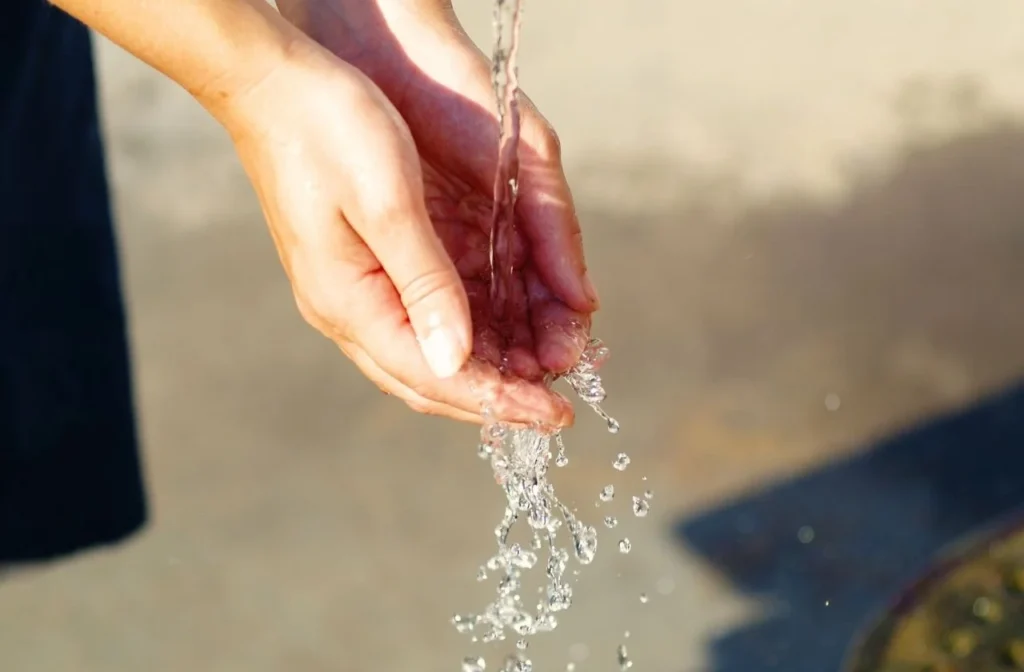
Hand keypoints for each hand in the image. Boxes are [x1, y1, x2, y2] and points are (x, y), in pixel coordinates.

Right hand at [221, 41, 573, 425]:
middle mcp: (345, 310)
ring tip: (540, 375)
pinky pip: (417, 323)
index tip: (554, 416)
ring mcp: (348, 292)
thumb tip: (456, 360)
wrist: (272, 84)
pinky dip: (464, 337)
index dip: (498, 401)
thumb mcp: (388, 204)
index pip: (433, 377)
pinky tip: (500, 335)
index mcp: (349, 302)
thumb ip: (425, 284)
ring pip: (423, 356)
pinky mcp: (359, 269)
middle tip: (554, 410)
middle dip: (495, 399)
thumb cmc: (328, 129)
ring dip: (483, 372)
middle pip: (428, 380)